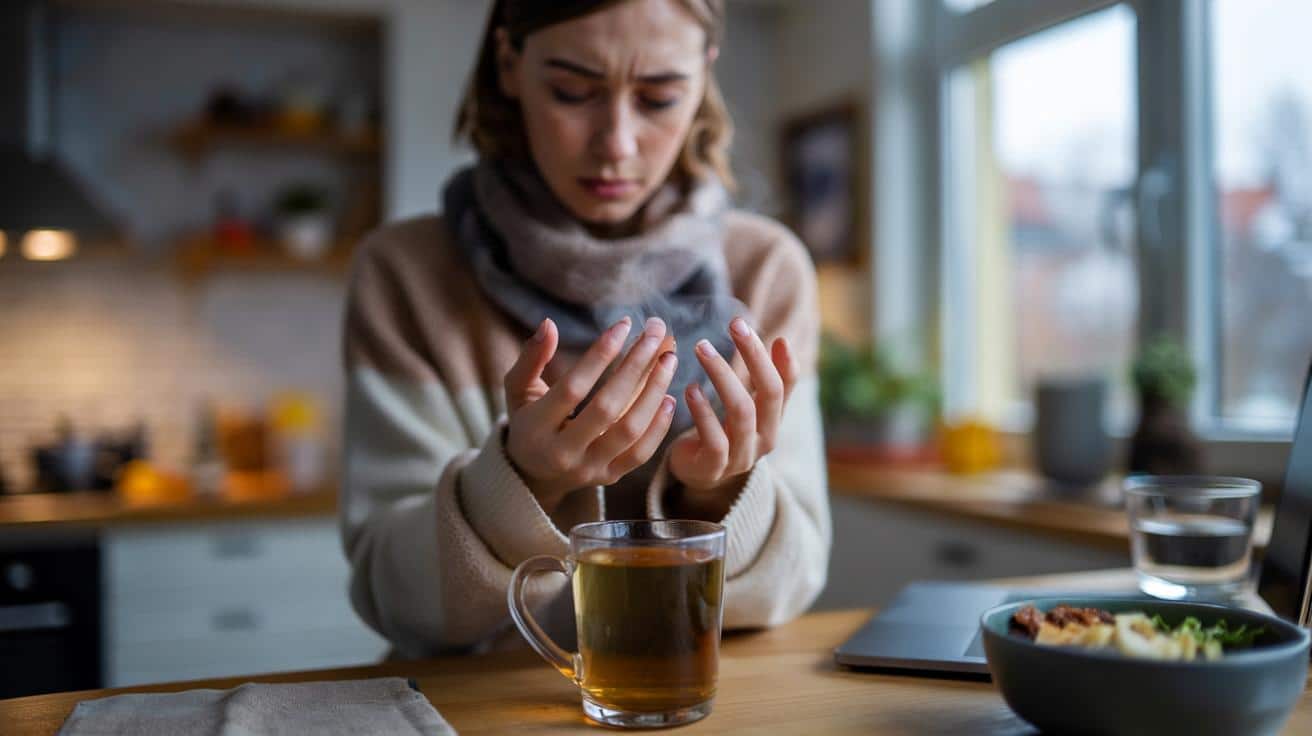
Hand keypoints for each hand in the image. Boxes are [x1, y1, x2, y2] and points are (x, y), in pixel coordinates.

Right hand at [504, 316, 677, 512]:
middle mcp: (563, 453)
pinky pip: (641, 453)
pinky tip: (669, 396)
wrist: (535, 474)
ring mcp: (589, 469)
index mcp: (536, 428)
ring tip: (668, 360)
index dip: (599, 355)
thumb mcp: (518, 390)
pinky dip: (659, 425)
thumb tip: (549, 324)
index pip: (573, 388)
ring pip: (630, 431)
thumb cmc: (528, 421)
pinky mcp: (610, 476)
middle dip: (634, 367)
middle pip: (606, 408)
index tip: (623, 324)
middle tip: (654, 335)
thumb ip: (531, 358)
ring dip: (653, 392)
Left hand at [667, 318, 797, 515]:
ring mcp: (741, 456)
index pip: (786, 386)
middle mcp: (764, 439)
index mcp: (772, 420)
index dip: (785, 361)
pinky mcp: (714, 467)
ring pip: (741, 412)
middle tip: (736, 324)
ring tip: (702, 348)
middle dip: (754, 356)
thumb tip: (778, 339)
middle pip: (769, 394)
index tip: (775, 334)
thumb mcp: (742, 401)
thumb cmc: (719, 428)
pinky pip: (714, 438)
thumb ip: (755, 376)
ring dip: (722, 375)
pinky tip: (689, 389)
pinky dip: (702, 411)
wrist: (694, 473)